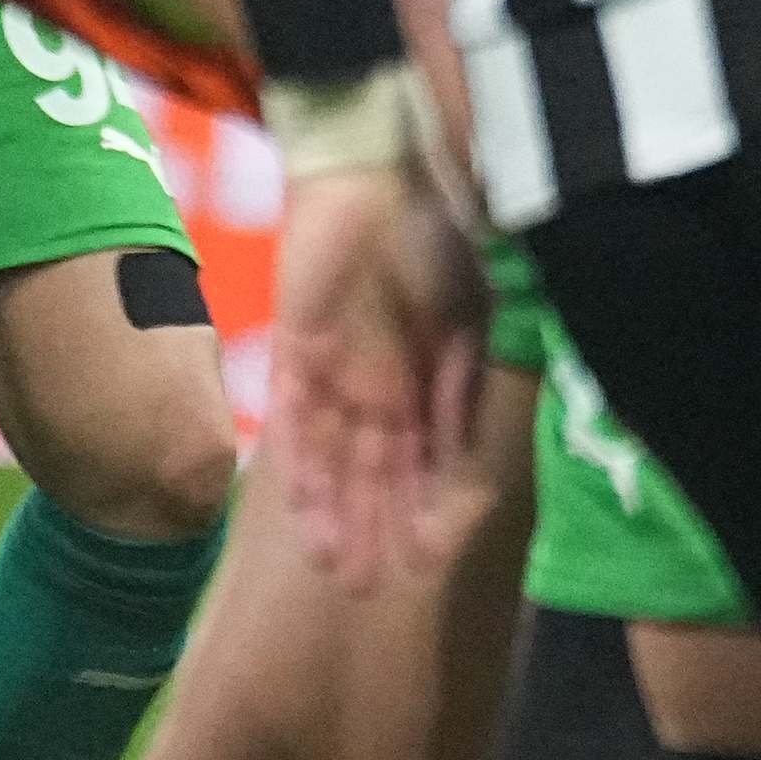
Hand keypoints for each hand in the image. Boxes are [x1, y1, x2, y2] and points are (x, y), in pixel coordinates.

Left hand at [266, 157, 485, 583]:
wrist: (384, 170)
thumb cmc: (439, 230)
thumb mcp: (470, 311)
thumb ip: (460, 381)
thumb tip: (457, 451)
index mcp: (423, 376)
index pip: (421, 459)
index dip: (422, 509)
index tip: (426, 561)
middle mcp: (376, 385)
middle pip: (370, 473)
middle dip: (371, 529)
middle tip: (370, 589)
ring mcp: (332, 373)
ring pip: (329, 462)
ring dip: (334, 516)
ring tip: (339, 573)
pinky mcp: (292, 354)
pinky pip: (290, 426)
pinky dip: (299, 472)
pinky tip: (303, 517)